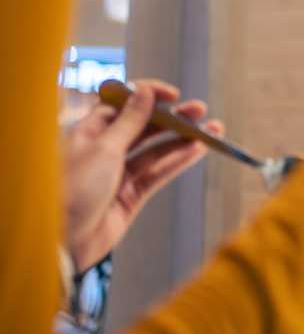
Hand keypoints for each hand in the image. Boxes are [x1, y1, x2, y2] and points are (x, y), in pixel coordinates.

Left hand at [64, 80, 219, 271]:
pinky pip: (159, 173)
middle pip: (144, 127)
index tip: (173, 94)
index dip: (148, 96)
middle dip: (173, 118)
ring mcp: (118, 173)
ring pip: (156, 150)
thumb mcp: (104, 149)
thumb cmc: (71, 191)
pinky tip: (198, 150)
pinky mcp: (131, 195)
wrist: (62, 242)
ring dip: (182, 139)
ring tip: (210, 131)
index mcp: (89, 132)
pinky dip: (179, 161)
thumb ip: (130, 121)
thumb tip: (144, 92)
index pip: (122, 105)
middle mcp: (104, 150)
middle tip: (199, 111)